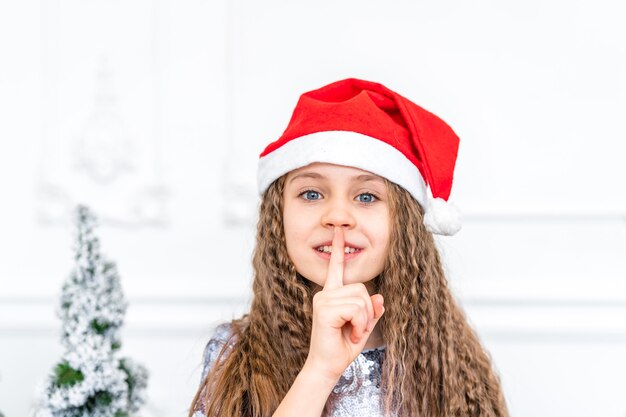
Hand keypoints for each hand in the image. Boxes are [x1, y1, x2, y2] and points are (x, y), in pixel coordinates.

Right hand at [304, 226, 384, 380]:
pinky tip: (350, 334)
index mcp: (333, 294)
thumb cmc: (342, 347)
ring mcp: (323, 300)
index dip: (338, 249)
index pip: (336, 268)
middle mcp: (325, 293)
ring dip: (363, 320)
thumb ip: (371, 311)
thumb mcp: (363, 326)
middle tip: (357, 329)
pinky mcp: (325, 309)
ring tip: (352, 332)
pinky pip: (356, 308)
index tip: (339, 231)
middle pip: (361, 288)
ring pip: (361, 299)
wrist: (328, 366)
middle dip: (367, 311)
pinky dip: (359, 324)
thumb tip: (379, 297)